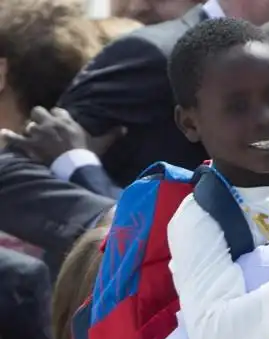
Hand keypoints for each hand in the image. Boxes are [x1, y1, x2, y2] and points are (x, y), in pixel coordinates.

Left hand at [1, 107, 125, 164]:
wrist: (75, 165)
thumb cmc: (87, 153)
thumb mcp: (101, 143)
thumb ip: (111, 134)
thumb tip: (125, 128)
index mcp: (66, 120)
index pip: (58, 111)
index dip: (57, 116)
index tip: (58, 121)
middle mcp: (50, 123)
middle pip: (38, 112)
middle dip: (39, 119)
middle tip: (42, 128)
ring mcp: (38, 133)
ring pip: (28, 125)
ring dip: (29, 131)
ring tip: (31, 138)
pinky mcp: (30, 144)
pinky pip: (15, 138)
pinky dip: (9, 137)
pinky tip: (5, 135)